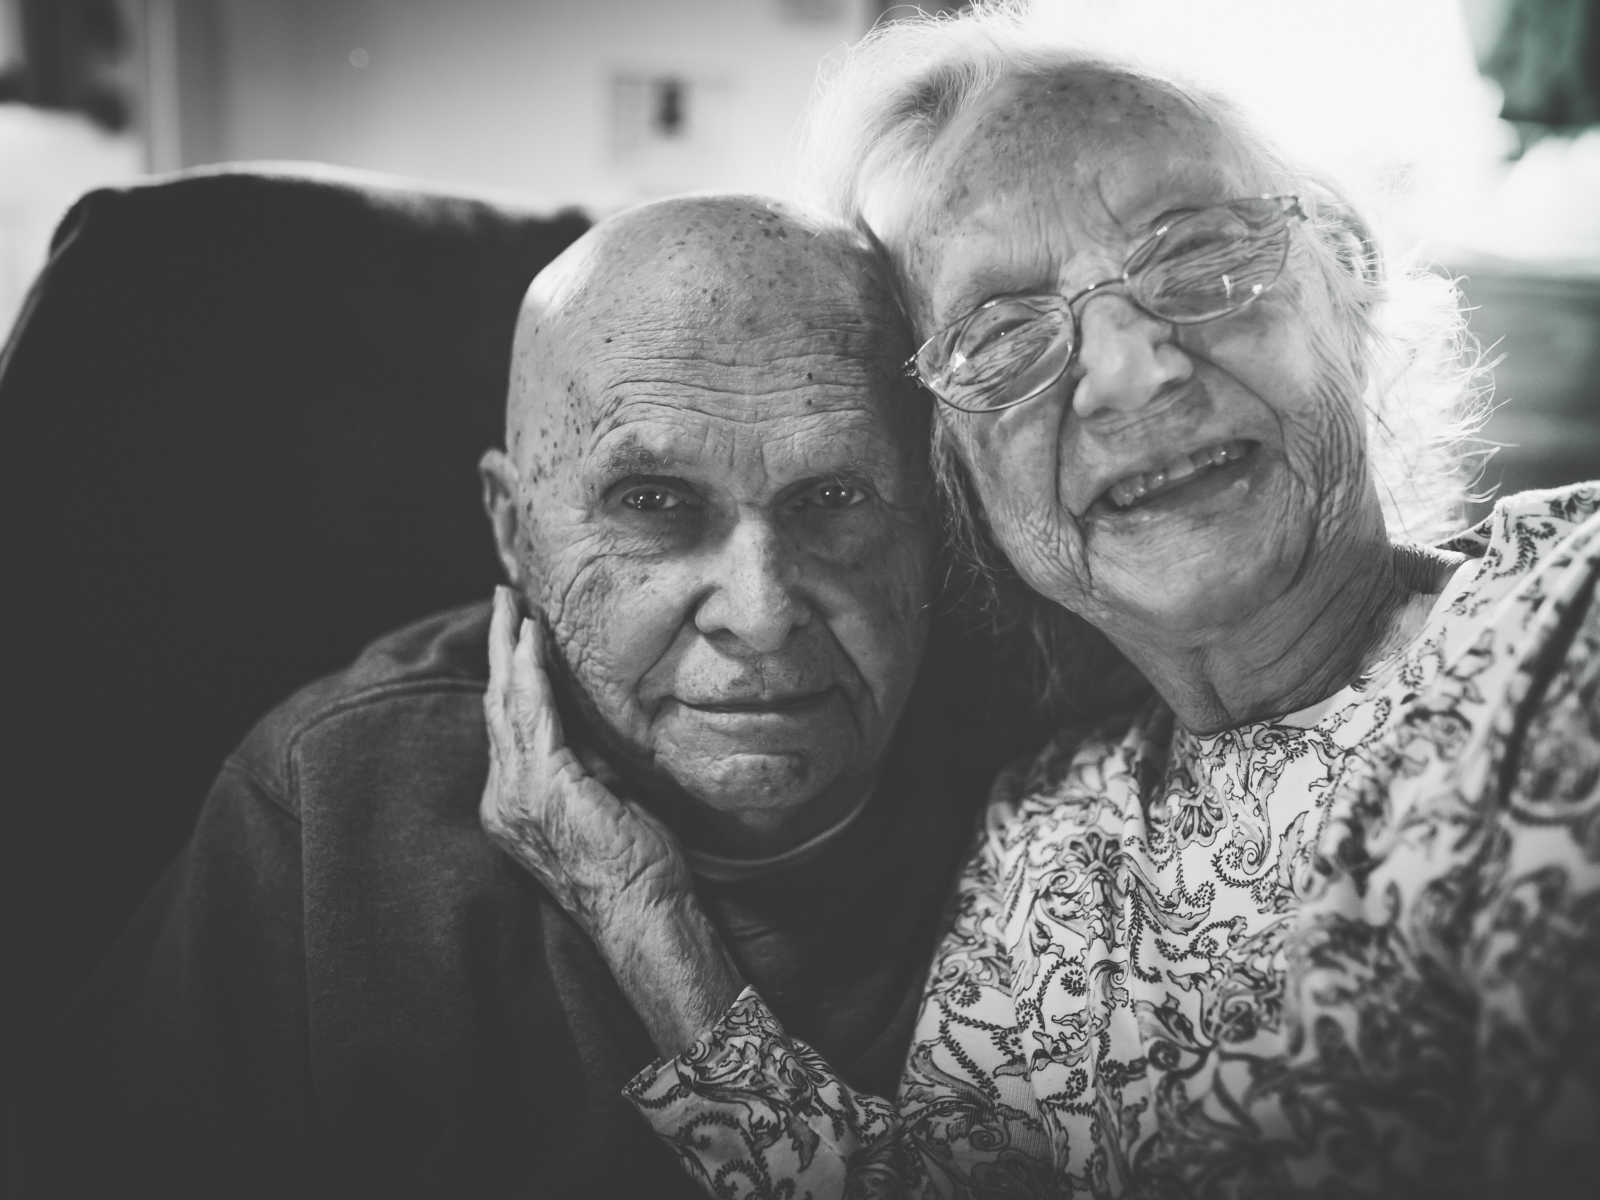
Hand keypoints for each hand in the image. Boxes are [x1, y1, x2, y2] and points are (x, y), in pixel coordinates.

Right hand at [480, 586, 690, 935]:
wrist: (644, 914)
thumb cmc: (637, 868)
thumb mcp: (605, 803)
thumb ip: (587, 765)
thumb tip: (594, 727)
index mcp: (516, 805)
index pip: (508, 728)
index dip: (509, 679)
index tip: (516, 636)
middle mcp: (506, 800)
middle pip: (496, 708)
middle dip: (497, 650)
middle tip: (500, 600)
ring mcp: (519, 795)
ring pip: (506, 704)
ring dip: (508, 648)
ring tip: (510, 603)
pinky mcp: (545, 787)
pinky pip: (533, 715)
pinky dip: (529, 673)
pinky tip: (531, 639)